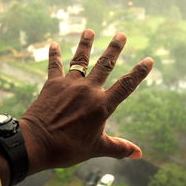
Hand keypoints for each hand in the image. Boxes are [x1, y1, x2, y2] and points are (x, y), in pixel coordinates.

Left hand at [20, 30, 152, 173]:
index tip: (149, 60)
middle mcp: (88, 90)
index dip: (139, 73)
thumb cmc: (68, 148)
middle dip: (114, 48)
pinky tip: (53, 44)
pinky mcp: (52, 84)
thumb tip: (139, 154)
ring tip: (89, 31)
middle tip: (121, 34)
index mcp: (102, 105)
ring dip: (86, 44)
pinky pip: (54, 66)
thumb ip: (119, 147)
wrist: (37, 144)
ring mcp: (70, 84)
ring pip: (81, 59)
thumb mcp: (97, 148)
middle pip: (105, 64)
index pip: (126, 85)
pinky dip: (54, 55)